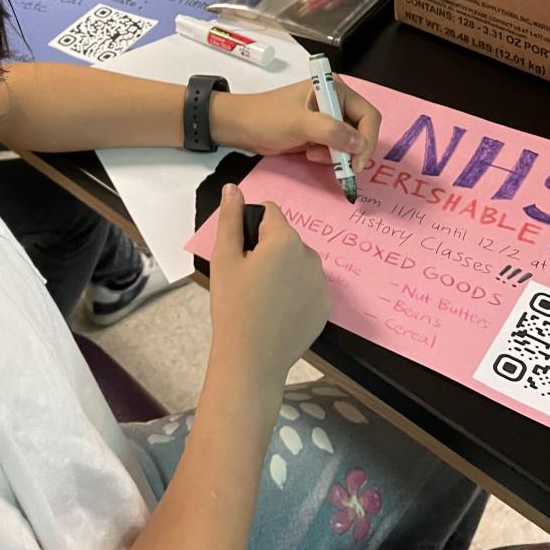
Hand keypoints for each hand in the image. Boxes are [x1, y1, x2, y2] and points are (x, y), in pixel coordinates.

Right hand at [209, 189, 331, 380]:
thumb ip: (230, 219)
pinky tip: (277, 312)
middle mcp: (311, 255)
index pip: (269, 212)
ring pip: (297, 262)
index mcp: (285, 240)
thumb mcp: (223, 258)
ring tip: (261, 298)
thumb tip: (234, 189)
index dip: (250, 228)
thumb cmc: (233, 306)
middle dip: (267, 250)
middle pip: (284, 238)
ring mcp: (322, 283)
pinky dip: (295, 292)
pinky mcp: (326, 306)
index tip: (240, 255)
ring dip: (282, 270)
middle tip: (246, 280)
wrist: (252, 360)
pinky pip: (308, 286)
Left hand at [210, 78, 380, 173]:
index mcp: (334, 89)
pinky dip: (328, 156)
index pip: (368, 115)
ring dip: (337, 155)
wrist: (242, 127)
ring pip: (350, 143)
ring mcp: (328, 118)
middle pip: (362, 130)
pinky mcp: (320, 133)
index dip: (367, 140)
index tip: (356, 163)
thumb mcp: (299, 123)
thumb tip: (359, 144)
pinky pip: (336, 148)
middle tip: (339, 167)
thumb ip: (331, 132)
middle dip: (351, 150)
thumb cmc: (267, 118)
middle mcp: (336, 101)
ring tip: (314, 155)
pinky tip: (309, 154)